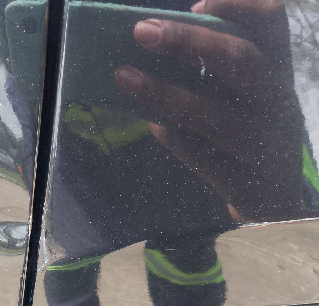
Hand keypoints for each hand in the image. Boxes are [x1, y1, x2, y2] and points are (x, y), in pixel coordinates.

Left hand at [114, 0, 305, 221]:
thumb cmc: (247, 124)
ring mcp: (258, 140)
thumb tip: (153, 43)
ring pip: (209, 112)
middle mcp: (273, 99)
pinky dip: (166, 131)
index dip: (238, 5)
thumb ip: (213, 68)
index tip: (197, 5)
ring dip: (161, 92)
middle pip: (239, 60)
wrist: (271, 192)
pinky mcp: (237, 173)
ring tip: (123, 76)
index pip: (271, 21)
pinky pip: (193, 149)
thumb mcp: (246, 91)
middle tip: (142, 31)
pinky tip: (142, 115)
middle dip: (188, 42)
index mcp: (277, 67)